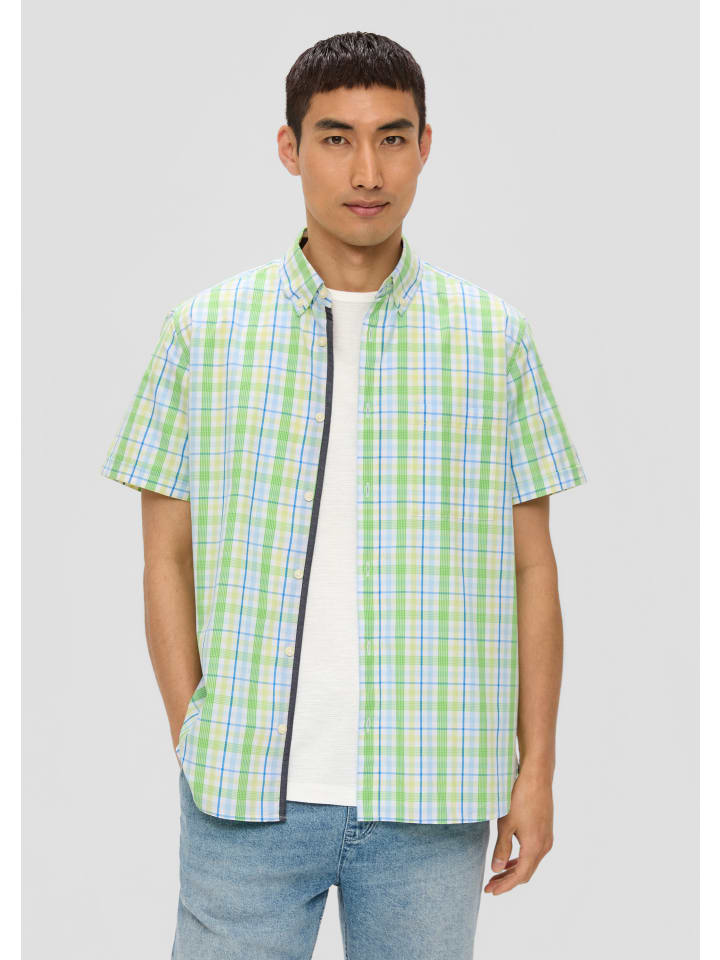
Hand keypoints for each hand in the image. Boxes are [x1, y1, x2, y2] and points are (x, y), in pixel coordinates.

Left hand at [484, 770, 553, 895]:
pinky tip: (510, 858)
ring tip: (497, 875)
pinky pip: (533, 852)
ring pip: (530, 862)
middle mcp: (544, 846)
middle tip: (490, 886)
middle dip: (508, 881)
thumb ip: (501, 848)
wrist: (536, 777)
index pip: (520, 876)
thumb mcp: (506, 824)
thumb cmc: (519, 798)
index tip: (490, 891)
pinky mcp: (545, 829)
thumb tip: (496, 870)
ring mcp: (547, 838)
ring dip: (514, 870)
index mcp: (535, 847)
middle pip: (526, 872)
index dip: (505, 886)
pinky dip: (521, 859)